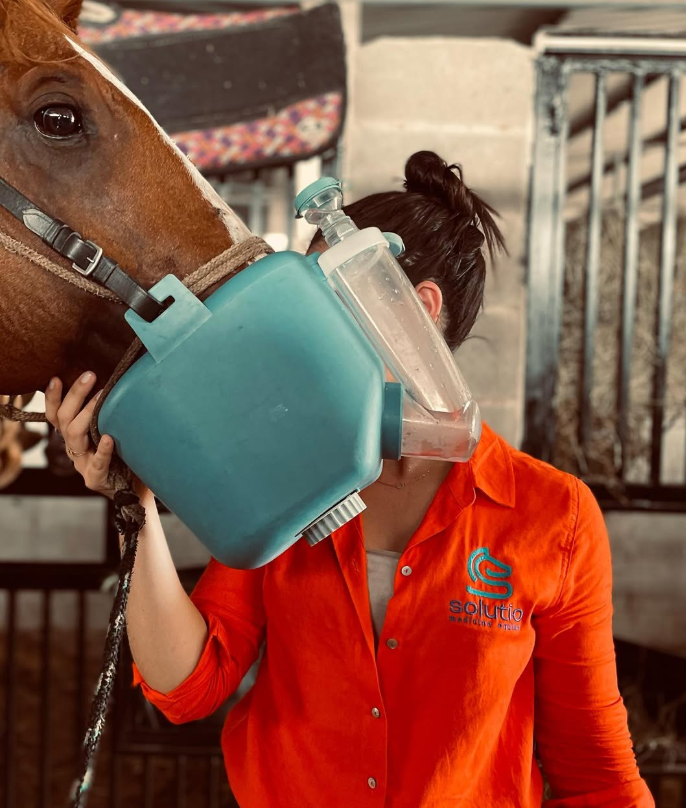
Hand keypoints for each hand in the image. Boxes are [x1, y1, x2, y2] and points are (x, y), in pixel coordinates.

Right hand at [45, 372, 117, 498]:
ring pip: (75, 436)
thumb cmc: (128, 456)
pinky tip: (109, 439)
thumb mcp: (115, 432)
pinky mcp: (95, 479)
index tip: (56, 377)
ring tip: (102, 397)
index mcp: (75, 437)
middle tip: (89, 375)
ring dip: (87, 413)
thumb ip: (111, 415)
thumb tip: (122, 382)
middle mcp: (74, 449)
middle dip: (75, 395)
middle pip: (65, 420)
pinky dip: (102, 450)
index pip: (56, 415)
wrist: (137, 491)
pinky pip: (97, 463)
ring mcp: (83, 464)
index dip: (52, 397)